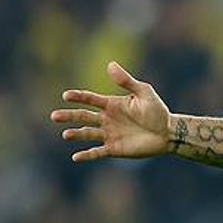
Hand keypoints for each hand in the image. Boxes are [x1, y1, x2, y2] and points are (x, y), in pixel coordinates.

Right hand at [51, 61, 171, 161]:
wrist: (168, 133)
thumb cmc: (157, 111)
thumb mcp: (144, 92)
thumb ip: (127, 81)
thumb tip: (110, 65)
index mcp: (111, 104)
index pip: (90, 99)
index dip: (78, 97)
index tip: (67, 95)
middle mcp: (106, 119)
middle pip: (83, 116)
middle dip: (69, 116)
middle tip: (54, 116)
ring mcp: (109, 134)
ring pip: (87, 133)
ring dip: (76, 134)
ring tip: (65, 134)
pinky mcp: (114, 148)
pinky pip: (97, 152)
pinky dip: (87, 155)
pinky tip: (76, 157)